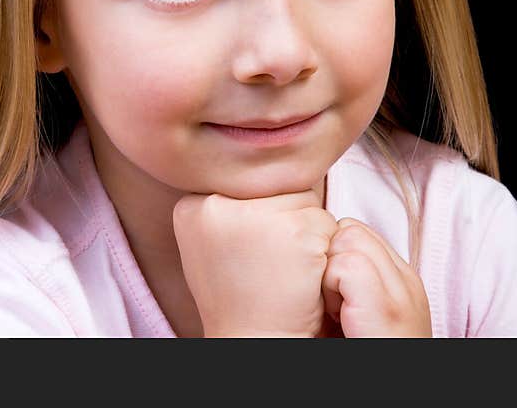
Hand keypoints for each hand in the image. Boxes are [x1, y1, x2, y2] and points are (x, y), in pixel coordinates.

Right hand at [173, 189, 338, 337]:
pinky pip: (325, 222)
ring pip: (302, 201)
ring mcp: (255, 215)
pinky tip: (301, 277)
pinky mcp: (295, 230)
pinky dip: (323, 250)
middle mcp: (216, 204)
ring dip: (305, 232)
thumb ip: (228, 206)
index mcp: (191, 206)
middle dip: (282, 221)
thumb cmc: (240, 298)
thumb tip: (266, 171)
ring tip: (283, 270)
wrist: (253, 345)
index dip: (257, 218)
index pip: (245, 184)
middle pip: (274, 188)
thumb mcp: (213, 242)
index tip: (247, 253)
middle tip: (268, 265)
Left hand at [321, 217, 431, 336]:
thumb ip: (355, 278)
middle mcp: (406, 280)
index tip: (335, 292)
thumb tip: (320, 253)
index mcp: (402, 279)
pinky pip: (345, 264)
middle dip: (332, 257)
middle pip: (349, 228)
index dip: (335, 254)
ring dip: (330, 273)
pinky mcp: (387, 305)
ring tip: (339, 311)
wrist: (391, 393)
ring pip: (347, 238)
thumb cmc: (365, 348)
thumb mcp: (364, 311)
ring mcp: (400, 290)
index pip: (356, 230)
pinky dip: (332, 288)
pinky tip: (341, 317)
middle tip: (336, 302)